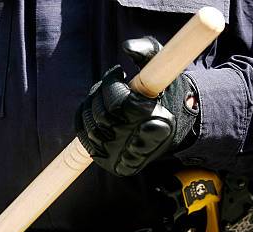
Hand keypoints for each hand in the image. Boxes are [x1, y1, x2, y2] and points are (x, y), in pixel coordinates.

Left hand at [76, 36, 199, 176]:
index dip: (112, 83)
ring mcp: (123, 156)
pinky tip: (97, 110)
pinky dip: (85, 119)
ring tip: (106, 97)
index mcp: (156, 123)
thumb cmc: (164, 95)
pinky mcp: (110, 163)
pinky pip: (84, 138)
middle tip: (112, 84)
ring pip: (90, 125)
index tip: (119, 73)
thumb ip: (148, 50)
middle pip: (101, 114)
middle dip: (102, 92)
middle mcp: (138, 143)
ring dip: (93, 105)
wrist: (169, 129)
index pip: (119, 101)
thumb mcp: (161, 67)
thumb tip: (127, 48)